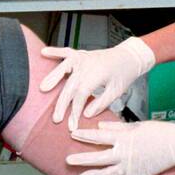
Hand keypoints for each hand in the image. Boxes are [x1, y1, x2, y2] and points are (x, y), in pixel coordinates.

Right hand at [40, 37, 155, 130]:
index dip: (75, 110)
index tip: (72, 123)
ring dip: (52, 78)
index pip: (81, 95)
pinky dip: (54, 51)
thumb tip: (86, 115)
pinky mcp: (81, 54)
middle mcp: (88, 64)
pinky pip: (65, 52)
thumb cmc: (125, 73)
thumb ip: (101, 103)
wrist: (130, 56)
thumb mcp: (116, 91)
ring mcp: (83, 58)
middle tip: (56, 118)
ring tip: (43, 89)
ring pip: (63, 68)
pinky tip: (43, 52)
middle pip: (70, 85)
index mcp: (97, 74)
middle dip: (62, 104)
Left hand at [67, 120, 174, 174]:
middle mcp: (124, 153)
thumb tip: (100, 126)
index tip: (73, 134)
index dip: (84, 136)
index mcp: (124, 137)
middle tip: (68, 160)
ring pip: (107, 173)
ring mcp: (130, 166)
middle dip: (82, 159)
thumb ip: (116, 127)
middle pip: (98, 157)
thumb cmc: (159, 132)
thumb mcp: (136, 125)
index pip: (99, 136)